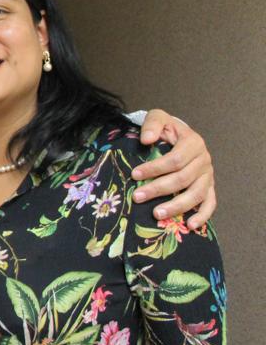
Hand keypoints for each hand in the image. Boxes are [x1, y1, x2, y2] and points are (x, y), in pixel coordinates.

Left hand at [131, 108, 214, 228]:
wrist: (179, 135)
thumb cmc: (166, 129)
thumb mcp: (158, 118)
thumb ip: (152, 124)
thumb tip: (146, 140)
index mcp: (193, 143)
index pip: (174, 160)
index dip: (154, 168)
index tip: (135, 175)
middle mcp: (204, 160)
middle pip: (183, 179)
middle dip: (158, 189)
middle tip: (137, 197)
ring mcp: (208, 176)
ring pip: (196, 194)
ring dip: (176, 206)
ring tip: (156, 214)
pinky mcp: (210, 187)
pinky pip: (210, 203)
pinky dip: (202, 215)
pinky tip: (190, 226)